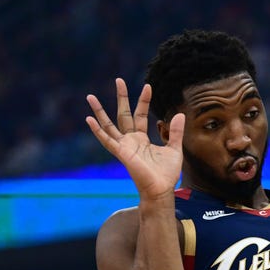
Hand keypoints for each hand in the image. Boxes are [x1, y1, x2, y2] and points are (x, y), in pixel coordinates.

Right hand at [85, 78, 183, 199]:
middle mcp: (130, 140)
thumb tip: (180, 113)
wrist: (161, 189)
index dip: (143, 101)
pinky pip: (107, 140)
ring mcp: (124, 146)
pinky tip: (89, 119)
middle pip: (123, 114)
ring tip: (90, 96)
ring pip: (109, 125)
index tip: (148, 86)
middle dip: (121, 97)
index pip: (140, 114)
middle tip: (118, 80)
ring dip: (99, 111)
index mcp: (142, 139)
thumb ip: (175, 132)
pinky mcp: (121, 153)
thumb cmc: (166, 173)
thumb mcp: (174, 148)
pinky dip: (97, 130)